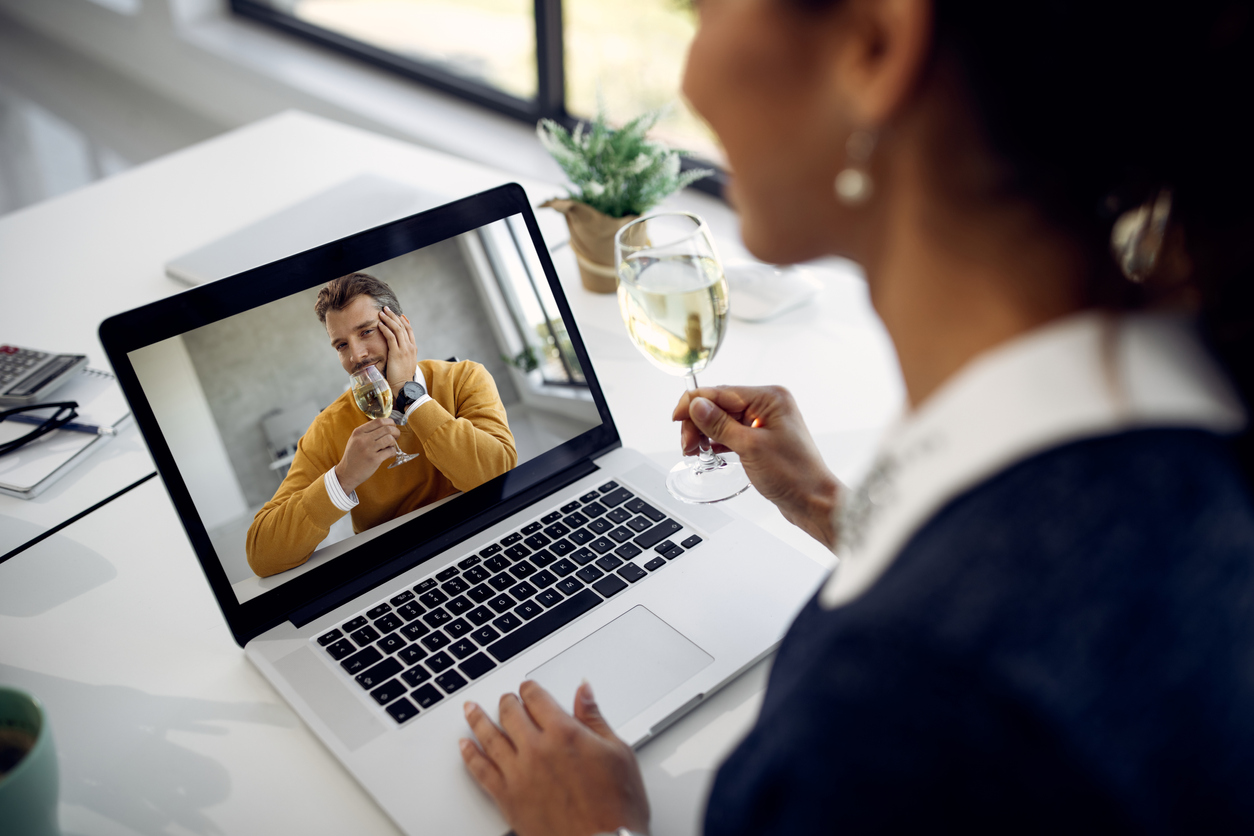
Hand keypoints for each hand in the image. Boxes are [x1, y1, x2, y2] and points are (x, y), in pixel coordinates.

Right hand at [334, 417, 399, 493]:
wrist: (346, 473)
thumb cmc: (353, 457)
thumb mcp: (355, 440)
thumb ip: (367, 432)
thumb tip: (386, 426)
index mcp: (358, 432)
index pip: (379, 421)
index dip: (389, 423)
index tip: (392, 427)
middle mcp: (363, 439)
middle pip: (387, 429)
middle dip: (396, 432)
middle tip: (396, 436)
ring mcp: (368, 449)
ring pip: (390, 439)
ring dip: (394, 442)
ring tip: (391, 446)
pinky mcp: (374, 459)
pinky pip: (390, 451)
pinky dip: (393, 452)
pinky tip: (389, 454)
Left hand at [377, 305, 417, 396]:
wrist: (404, 387)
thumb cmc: (402, 378)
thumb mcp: (405, 363)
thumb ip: (403, 355)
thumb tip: (398, 350)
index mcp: (413, 348)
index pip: (409, 330)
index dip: (403, 321)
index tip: (397, 314)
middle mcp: (410, 347)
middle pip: (403, 326)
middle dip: (394, 316)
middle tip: (386, 309)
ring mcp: (404, 349)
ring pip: (397, 329)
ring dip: (389, 319)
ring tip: (381, 313)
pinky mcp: (397, 353)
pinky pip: (391, 337)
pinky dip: (385, 329)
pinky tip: (380, 324)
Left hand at [460, 681, 649, 835]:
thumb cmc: (616, 807)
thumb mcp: (617, 752)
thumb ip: (595, 718)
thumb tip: (584, 691)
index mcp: (564, 733)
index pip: (537, 698)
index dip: (530, 688)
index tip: (528, 688)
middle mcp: (537, 749)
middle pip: (511, 713)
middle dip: (508, 701)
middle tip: (506, 699)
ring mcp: (519, 773)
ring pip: (490, 736)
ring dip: (478, 719)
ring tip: (470, 709)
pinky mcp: (507, 798)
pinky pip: (481, 770)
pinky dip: (470, 754)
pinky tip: (464, 746)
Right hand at [673, 385, 841, 547]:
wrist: (813, 501)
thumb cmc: (794, 475)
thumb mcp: (750, 447)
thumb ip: (720, 424)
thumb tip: (696, 405)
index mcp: (769, 398)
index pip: (721, 392)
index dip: (694, 404)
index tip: (676, 418)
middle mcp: (767, 405)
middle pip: (719, 404)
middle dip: (698, 422)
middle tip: (687, 444)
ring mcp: (764, 421)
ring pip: (722, 419)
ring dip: (705, 432)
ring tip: (693, 450)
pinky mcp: (761, 438)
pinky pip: (731, 431)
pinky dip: (716, 440)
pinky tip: (706, 451)